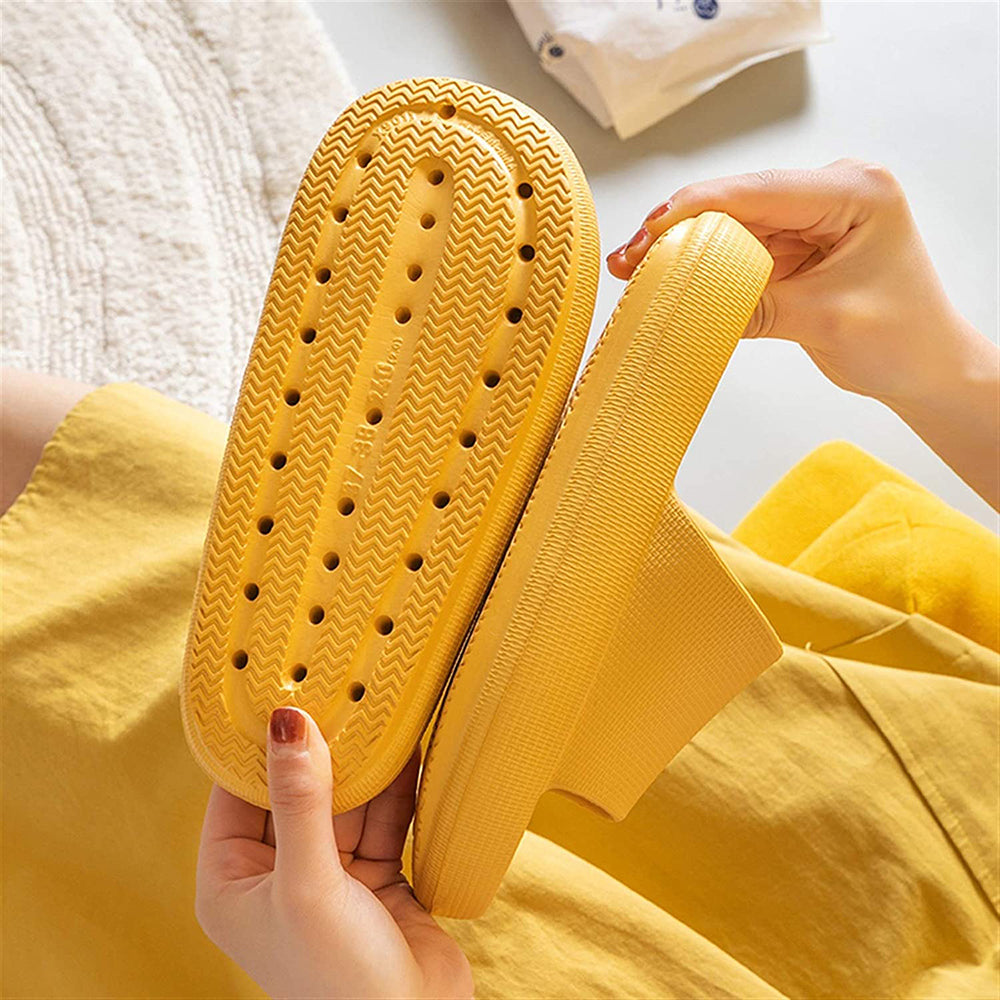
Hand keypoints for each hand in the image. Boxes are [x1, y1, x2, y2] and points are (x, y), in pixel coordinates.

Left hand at [195, 707, 472, 999]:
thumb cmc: (337, 980)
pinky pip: (381, 817)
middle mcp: (277, 873)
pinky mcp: (374, 876)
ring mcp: (328, 875)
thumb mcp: (309, 884)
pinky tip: (407, 747)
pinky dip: (395, 786)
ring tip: (379, 709)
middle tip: (339, 688)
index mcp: (232, 882)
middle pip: (295, 788)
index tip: (281, 686)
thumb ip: (299, 799)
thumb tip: (286, 721)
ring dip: (363, 762)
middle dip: (320, 746)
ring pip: (343, 799)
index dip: (257, 741)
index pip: (235, 792)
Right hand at [607, 160, 997, 507]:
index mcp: (856, 192)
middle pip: (740, 202)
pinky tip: (672, 279)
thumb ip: (755, 306)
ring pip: (734, 226)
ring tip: (638, 269)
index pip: (762, 190)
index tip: (651, 228)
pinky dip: (707, 268)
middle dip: (682, 228)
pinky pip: (742, 250)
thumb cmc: (904, 340)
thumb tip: (688, 303)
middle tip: (631, 257)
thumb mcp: (824, 321)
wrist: (926, 370)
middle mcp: (832, 194)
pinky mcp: (796, 246)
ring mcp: (811, 220)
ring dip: (688, 249)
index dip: (699, 206)